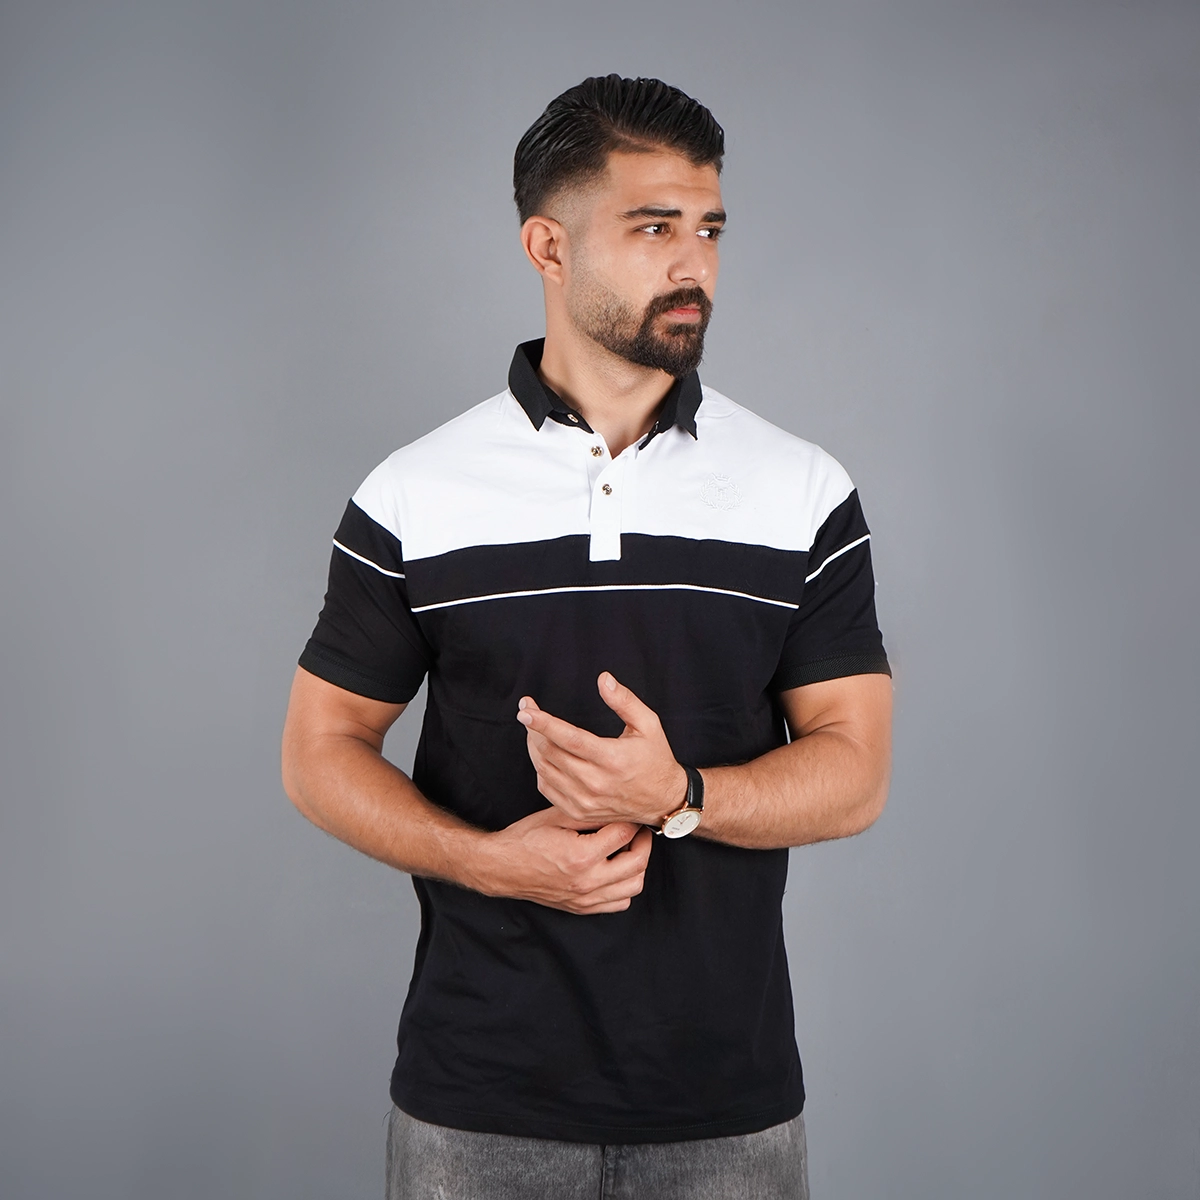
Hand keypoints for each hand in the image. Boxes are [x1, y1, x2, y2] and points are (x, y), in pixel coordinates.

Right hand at [478, 804, 651, 913]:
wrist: (502, 867)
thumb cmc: (526, 839)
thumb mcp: (558, 816)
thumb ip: (591, 814)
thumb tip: (618, 809)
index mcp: (581, 855)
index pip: (624, 834)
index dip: (631, 820)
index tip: (631, 813)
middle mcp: (587, 881)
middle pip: (637, 862)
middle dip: (643, 841)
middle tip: (638, 829)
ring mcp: (586, 898)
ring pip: (634, 886)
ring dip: (638, 865)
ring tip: (630, 849)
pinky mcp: (582, 907)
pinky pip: (620, 903)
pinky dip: (626, 886)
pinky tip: (618, 870)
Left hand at [516, 672, 687, 827]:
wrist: (663, 801)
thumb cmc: (655, 759)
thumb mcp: (648, 724)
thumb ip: (624, 701)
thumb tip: (603, 679)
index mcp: (612, 759)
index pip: (568, 738)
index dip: (543, 722)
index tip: (525, 709)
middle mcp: (596, 783)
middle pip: (550, 752)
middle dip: (532, 729)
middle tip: (527, 712)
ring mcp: (585, 801)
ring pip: (544, 770)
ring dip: (533, 747)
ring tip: (533, 730)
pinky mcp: (579, 812)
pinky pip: (547, 788)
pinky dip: (540, 769)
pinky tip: (544, 755)